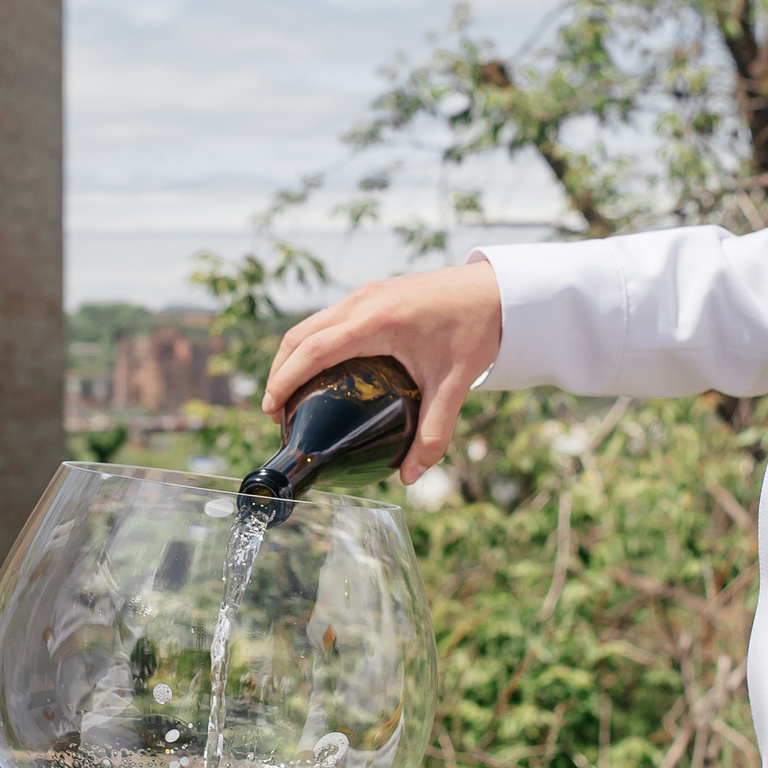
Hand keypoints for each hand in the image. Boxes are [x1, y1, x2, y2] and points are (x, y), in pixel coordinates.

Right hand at [259, 260, 501, 483]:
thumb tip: (411, 477)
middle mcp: (362, 301)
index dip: (284, 379)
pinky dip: (313, 343)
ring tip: (291, 393)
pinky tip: (322, 371)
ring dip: (293, 355)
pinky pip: (329, 318)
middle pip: (300, 335)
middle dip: (279, 371)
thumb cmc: (475, 330)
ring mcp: (365, 294)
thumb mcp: (455, 384)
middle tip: (275, 411)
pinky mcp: (372, 293)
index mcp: (376, 321)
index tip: (270, 408)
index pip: (313, 349)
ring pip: (311, 323)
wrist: (497, 290)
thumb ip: (433, 431)